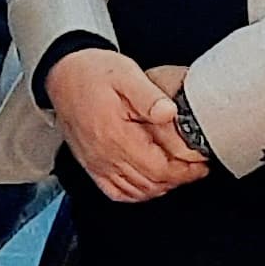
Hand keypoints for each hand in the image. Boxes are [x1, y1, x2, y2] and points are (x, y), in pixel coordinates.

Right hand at [42, 47, 206, 203]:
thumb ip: (149, 95)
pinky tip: (149, 182)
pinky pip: (116, 192)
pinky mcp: (91, 164)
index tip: (201, 163)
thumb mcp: (125, 74)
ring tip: (178, 172)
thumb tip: (170, 113)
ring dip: (161, 186)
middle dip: (179, 178)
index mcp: (116, 135)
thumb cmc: (92, 72)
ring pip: (137, 191)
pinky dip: (137, 192)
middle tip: (196, 168)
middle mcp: (105, 154)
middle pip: (152, 183)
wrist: (63, 74)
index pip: (160, 168)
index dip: (186, 170)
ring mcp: (97, 162)